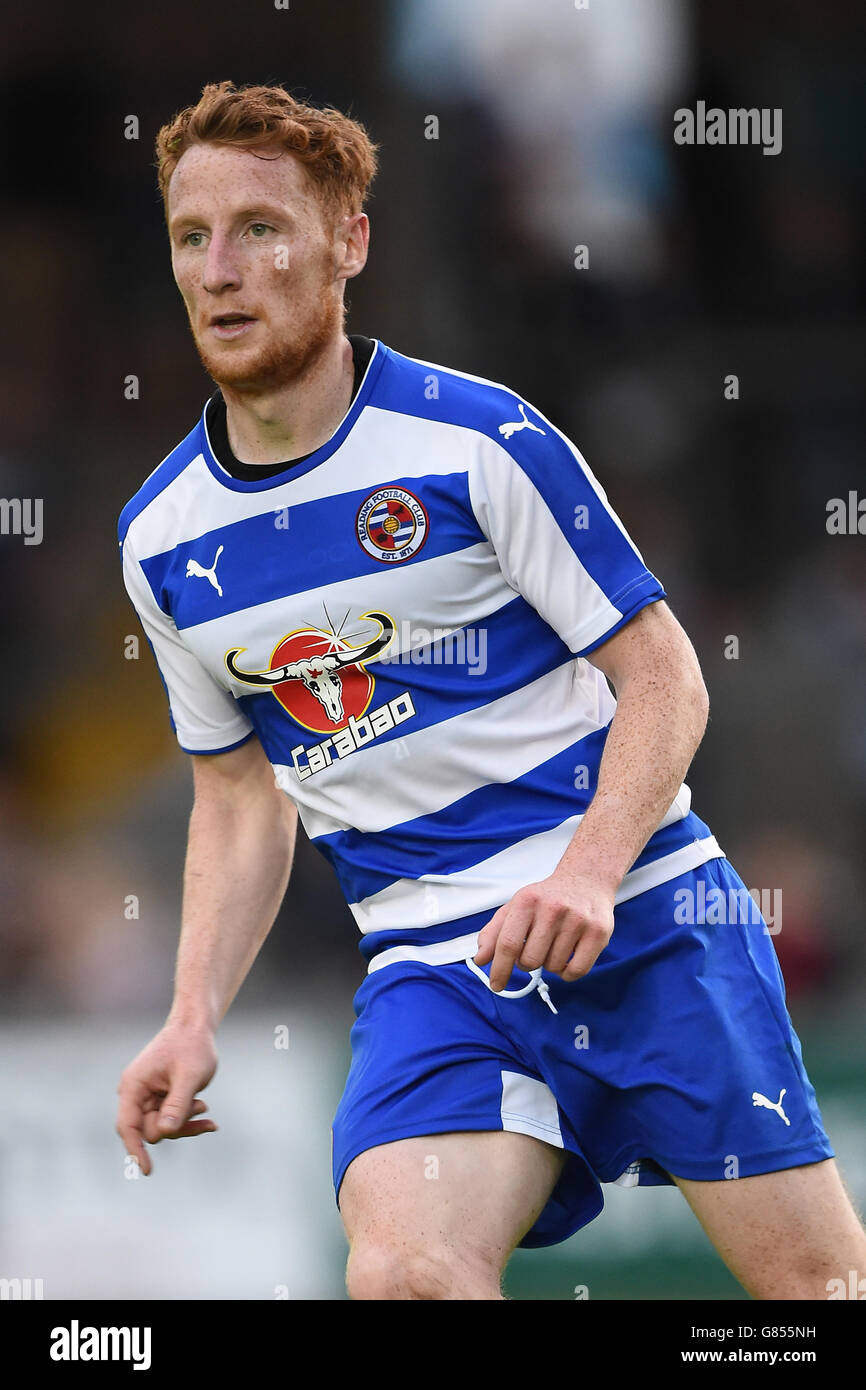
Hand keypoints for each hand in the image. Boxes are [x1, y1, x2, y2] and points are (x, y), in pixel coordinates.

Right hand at [116, 1022, 218, 1175]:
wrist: (196, 1027)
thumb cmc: (192, 1046)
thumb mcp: (189, 1076)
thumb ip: (177, 1104)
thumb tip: (164, 1132)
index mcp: (134, 1086)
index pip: (128, 1126)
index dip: (136, 1150)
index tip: (147, 1170)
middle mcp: (136, 1094)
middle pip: (150, 1130)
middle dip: (176, 1126)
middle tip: (200, 1106)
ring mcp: (148, 1098)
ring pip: (164, 1128)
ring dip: (186, 1122)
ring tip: (205, 1105)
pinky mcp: (161, 1100)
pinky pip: (172, 1120)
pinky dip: (190, 1120)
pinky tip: (210, 1122)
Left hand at [473, 871, 614, 990]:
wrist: (586, 880)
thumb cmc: (547, 898)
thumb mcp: (516, 907)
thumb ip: (494, 933)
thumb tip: (481, 960)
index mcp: (527, 901)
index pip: (508, 944)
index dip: (500, 969)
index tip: (496, 985)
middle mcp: (553, 908)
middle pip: (530, 961)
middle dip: (527, 964)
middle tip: (534, 950)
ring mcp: (578, 920)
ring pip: (553, 967)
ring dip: (549, 964)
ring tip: (554, 945)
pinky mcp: (598, 932)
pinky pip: (577, 971)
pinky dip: (568, 973)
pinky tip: (567, 958)